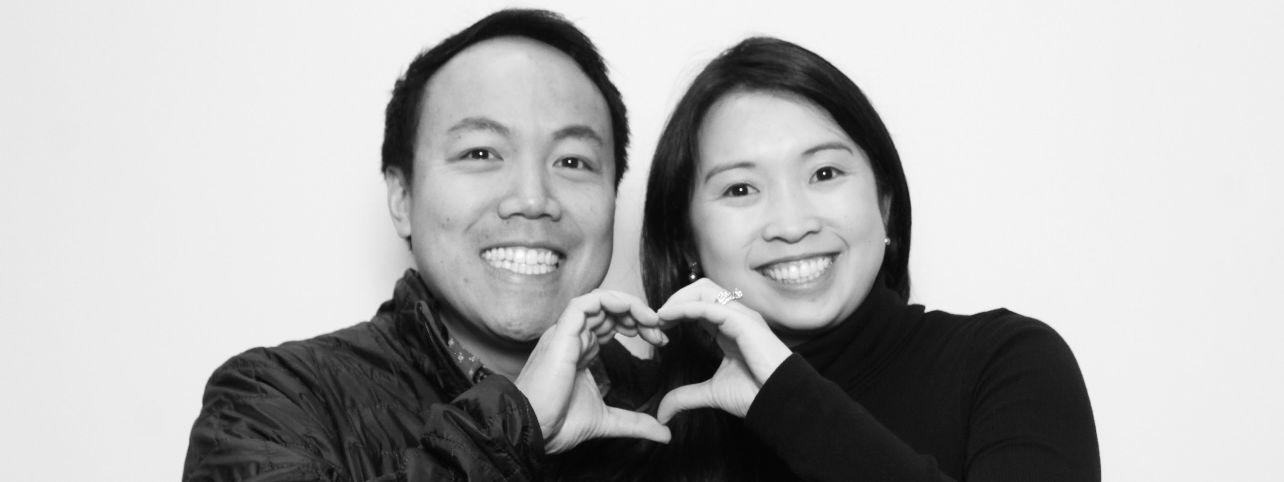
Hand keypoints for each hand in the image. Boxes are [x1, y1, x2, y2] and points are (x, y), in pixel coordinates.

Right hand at [515, 289, 670, 453]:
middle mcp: (573, 337)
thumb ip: (636, 423)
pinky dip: (611, 301)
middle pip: (609, 309)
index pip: (611, 323)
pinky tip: (632, 312)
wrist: (531, 430)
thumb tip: (665, 434)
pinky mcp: (561, 334)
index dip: (637, 324)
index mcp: (580, 350)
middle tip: (660, 331)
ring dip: (630, 305)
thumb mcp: (607, 421)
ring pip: (599, 300)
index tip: (660, 340)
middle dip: (639, 314)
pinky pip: (585, 303)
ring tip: (652, 320)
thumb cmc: (556, 424)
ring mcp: (566, 333)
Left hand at [655, 278, 792, 421]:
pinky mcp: (743, 321)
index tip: (657, 326)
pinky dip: (685, 307)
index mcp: (730, 328)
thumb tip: (662, 413)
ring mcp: (741, 316)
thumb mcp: (711, 393)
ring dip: (677, 299)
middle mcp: (736, 316)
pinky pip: (709, 305)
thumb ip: (685, 397)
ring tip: (660, 317)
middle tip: (656, 319)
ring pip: (704, 290)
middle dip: (676, 298)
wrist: (778, 402)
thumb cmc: (755, 395)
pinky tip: (668, 317)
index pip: (700, 304)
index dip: (676, 310)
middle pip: (701, 288)